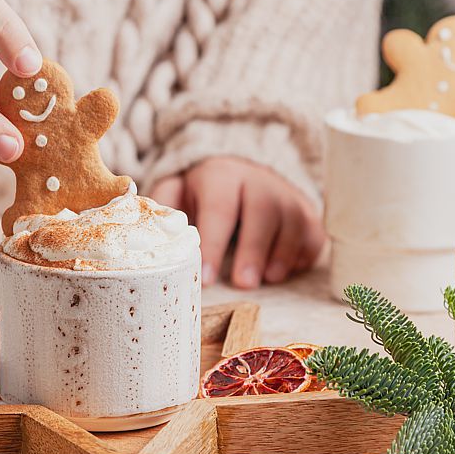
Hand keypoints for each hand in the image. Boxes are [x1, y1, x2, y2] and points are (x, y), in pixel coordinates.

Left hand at [151, 157, 323, 288]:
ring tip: (267, 279)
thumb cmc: (201, 193)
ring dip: (282, 253)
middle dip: (253, 249)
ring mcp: (286, 194)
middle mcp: (257, 180)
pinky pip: (313, 232)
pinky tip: (284, 271)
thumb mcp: (176, 190)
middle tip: (243, 283)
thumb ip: (161, 206)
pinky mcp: (307, 210)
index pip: (219, 207)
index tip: (206, 277)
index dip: (214, 243)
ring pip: (293, 220)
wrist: (238, 170)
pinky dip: (303, 254)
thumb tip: (140, 224)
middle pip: (262, 210)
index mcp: (220, 175)